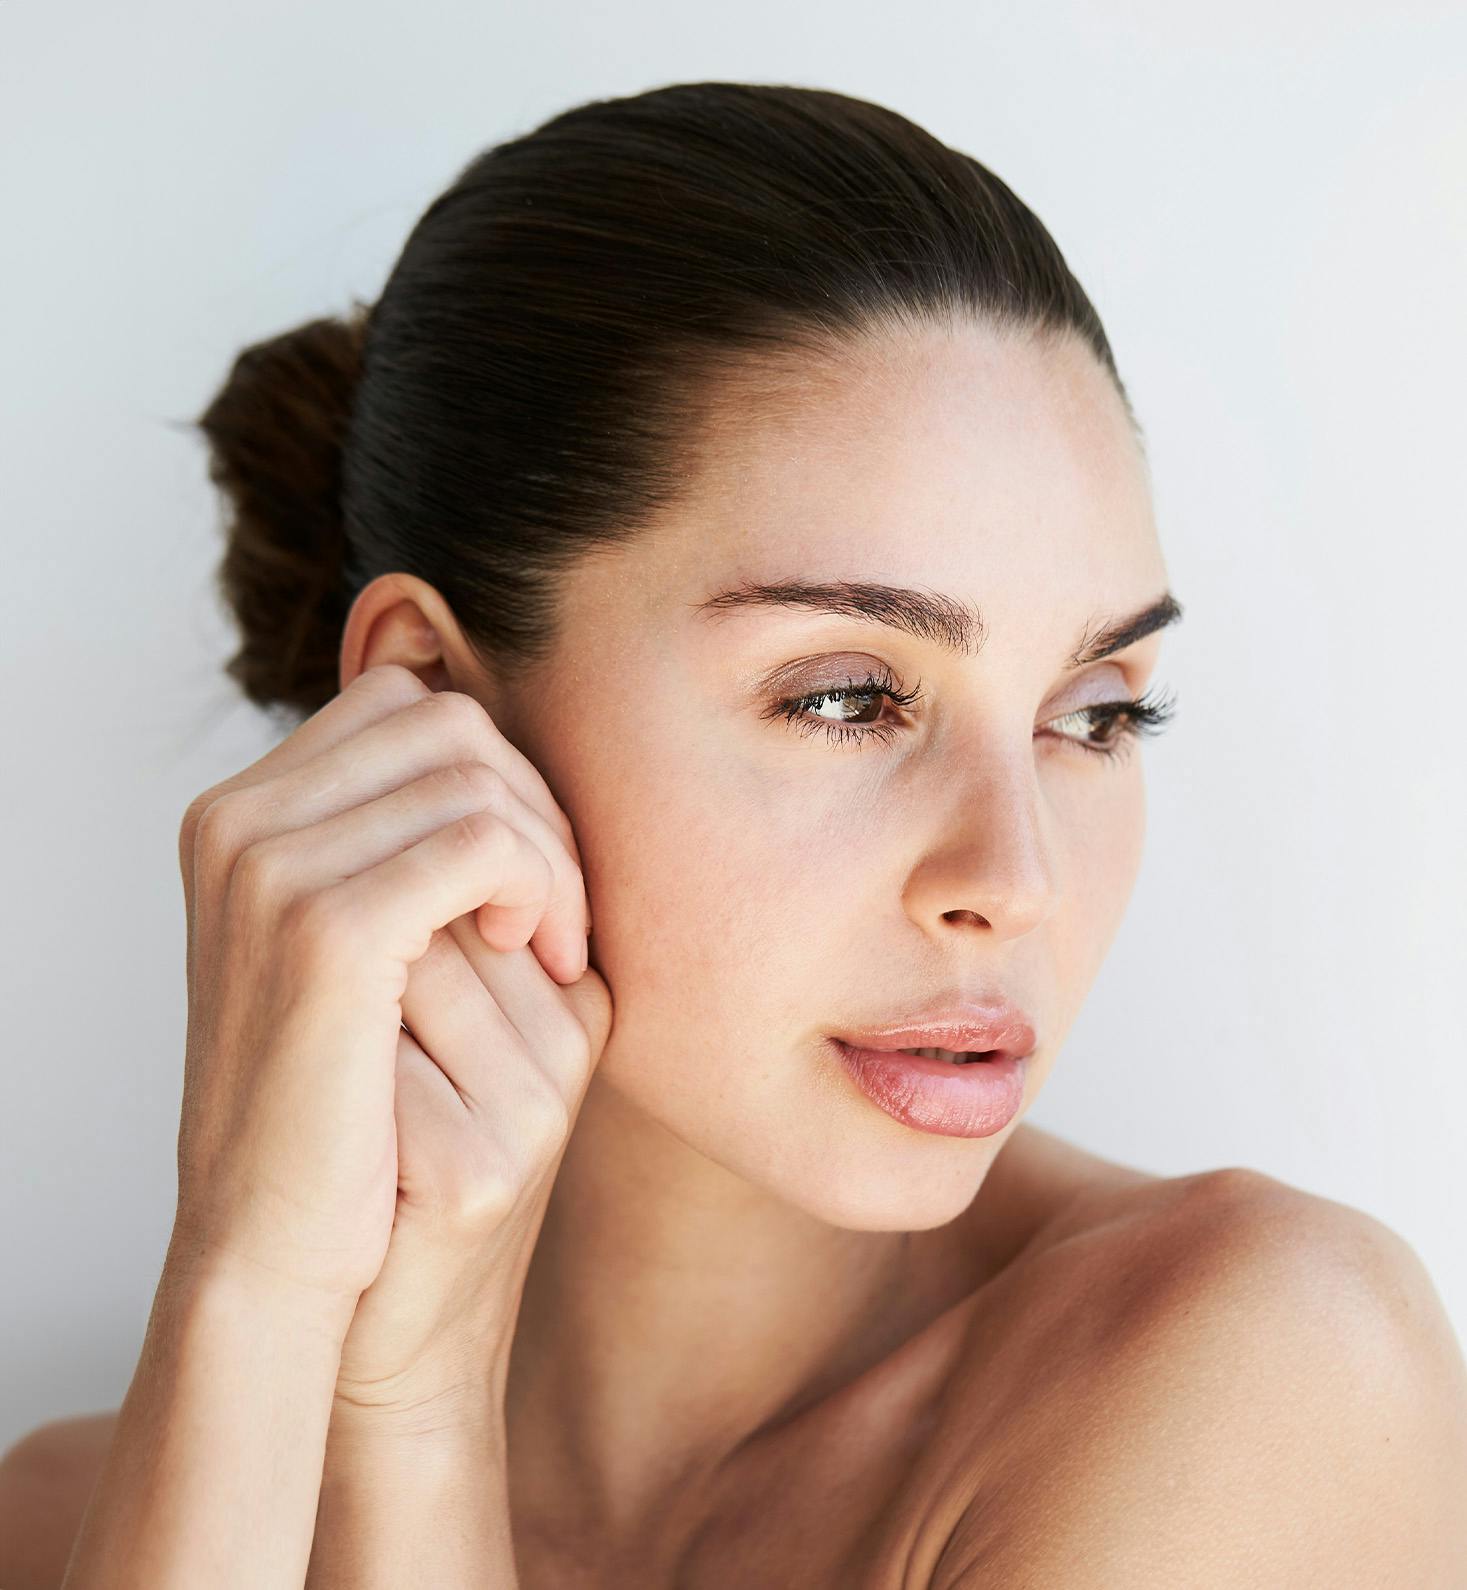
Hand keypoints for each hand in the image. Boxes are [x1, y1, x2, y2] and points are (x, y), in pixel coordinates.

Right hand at [167, 663, 605, 1322]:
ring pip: (476, 777)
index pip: (406, 707)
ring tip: (554, 952)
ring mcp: (271, 866)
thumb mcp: (358, 952)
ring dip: (549, 857)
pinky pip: (483, 842)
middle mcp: (239, 820)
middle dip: (531, 806)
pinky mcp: (326, 928)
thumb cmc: (336, 1104)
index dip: (492, 774)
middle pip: (449, 726)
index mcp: (239, 814)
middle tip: (557, 918)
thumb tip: (512, 770)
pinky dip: (541, 888)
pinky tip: (545, 959)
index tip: (524, 876)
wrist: (275, 1245)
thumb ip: (400, 848)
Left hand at [329, 858, 610, 1433]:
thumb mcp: (430, 1015)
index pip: (485, 853)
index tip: (362, 973)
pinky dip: (334, 1079)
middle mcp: (576, 1035)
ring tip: (358, 1087)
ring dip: (344, 1009)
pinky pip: (378, 1062)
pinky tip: (348, 1134)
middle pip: (441, 901)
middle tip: (352, 1034)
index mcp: (578, 986)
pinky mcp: (483, 1172)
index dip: (389, 897)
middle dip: (366, 949)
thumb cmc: (379, 1148)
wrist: (361, 1319)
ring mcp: (538, 1106)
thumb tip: (381, 786)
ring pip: (407, 966)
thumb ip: (435, 910)